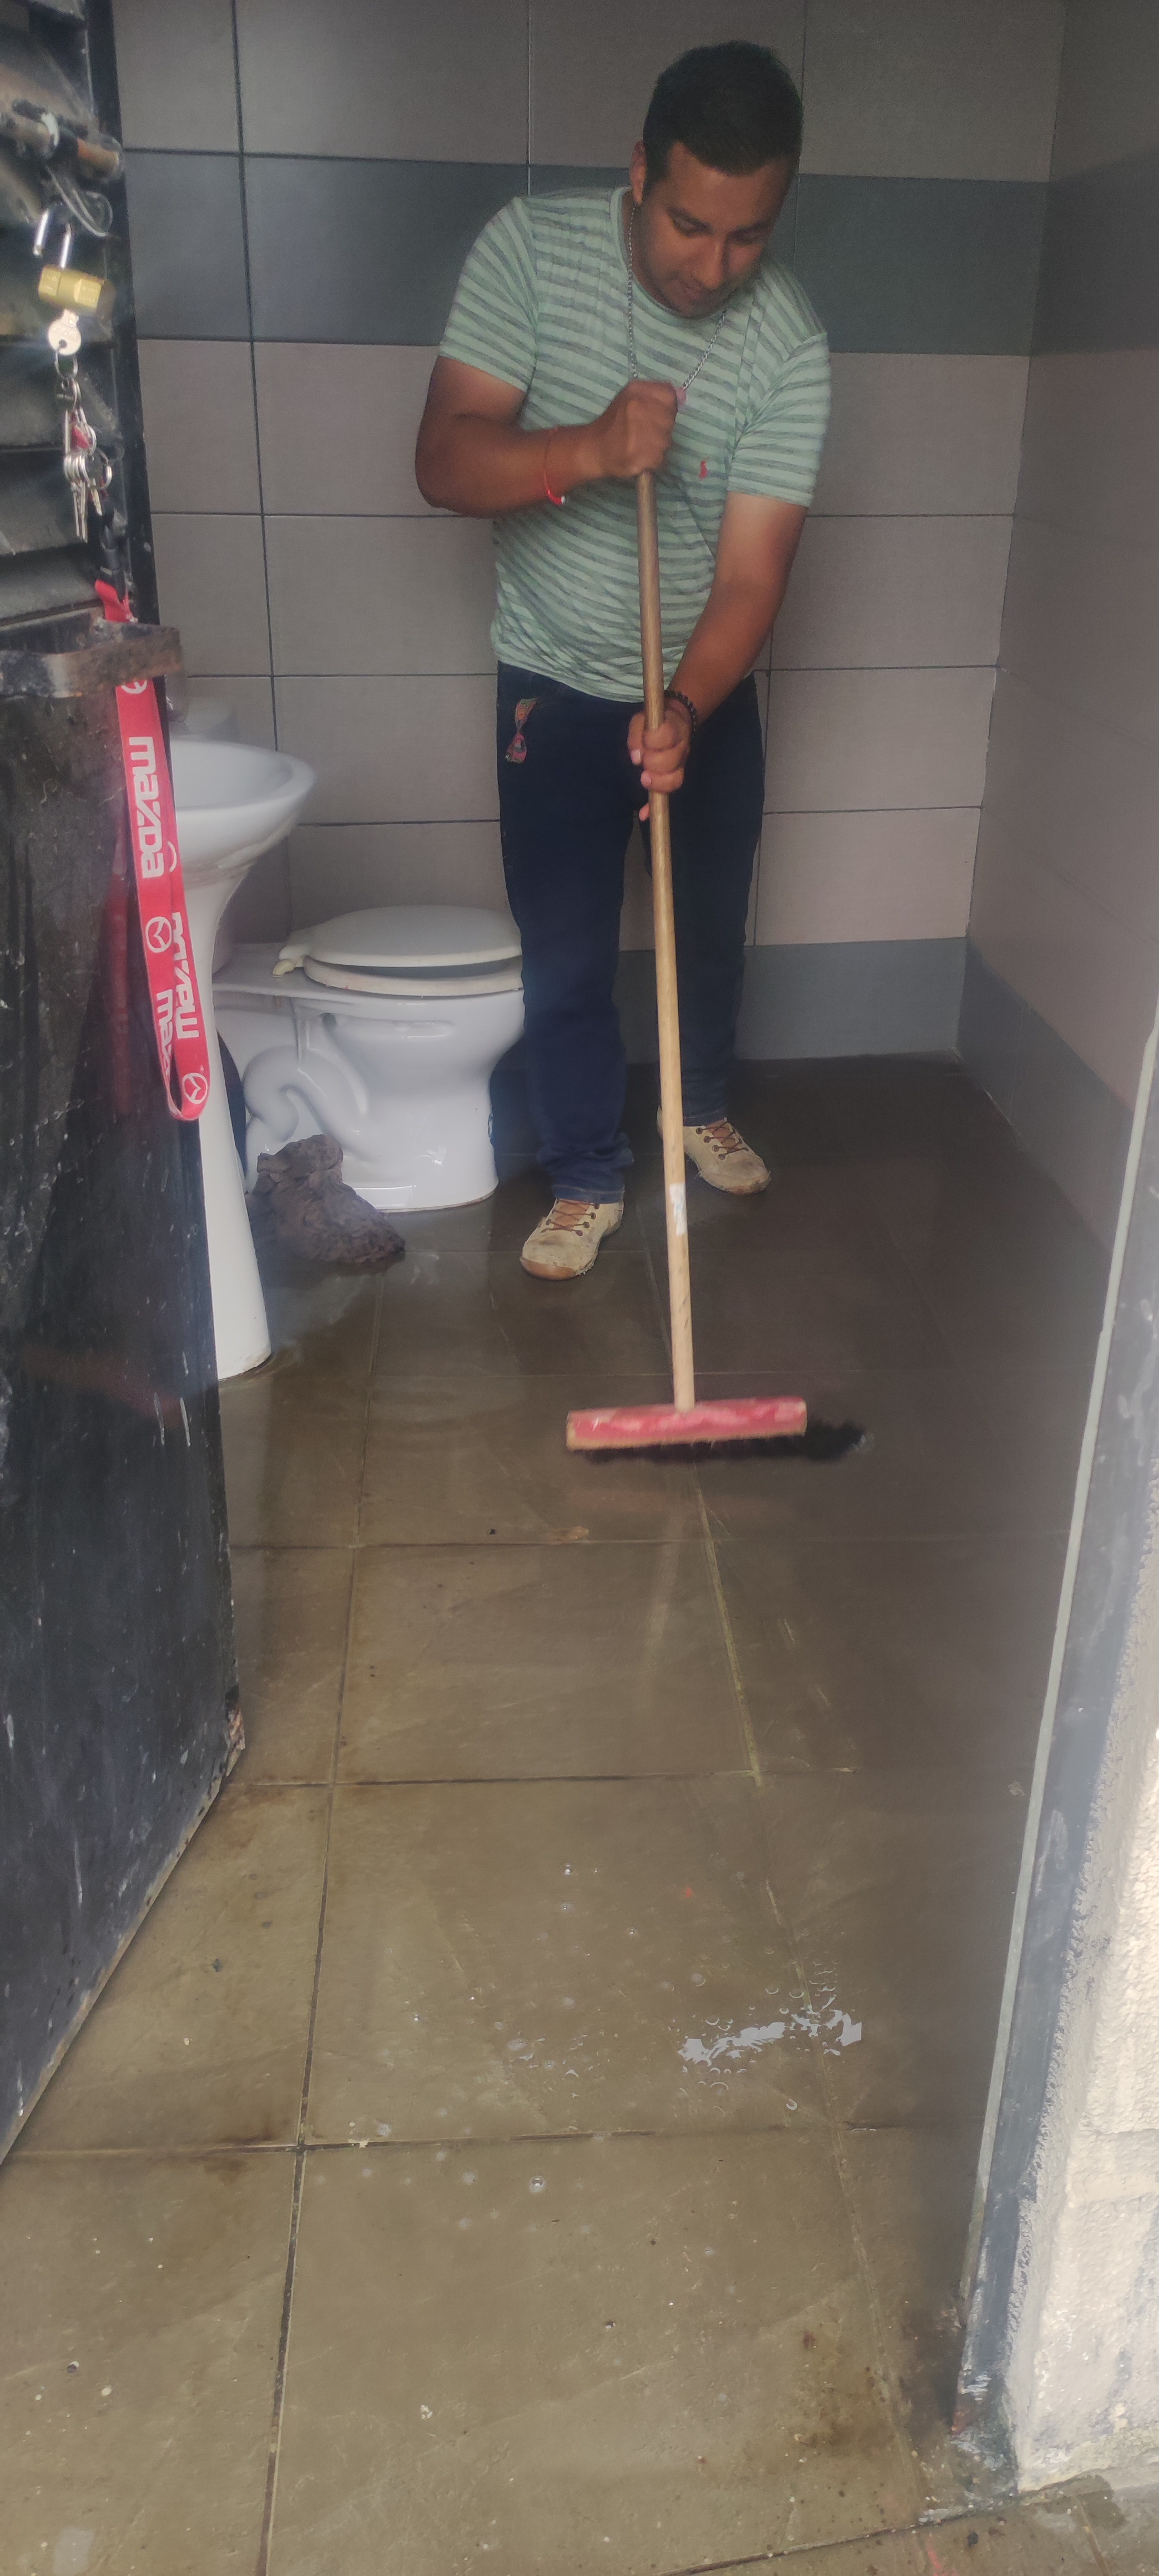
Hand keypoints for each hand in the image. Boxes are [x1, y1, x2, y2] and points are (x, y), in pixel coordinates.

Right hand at [589, 378, 677, 481]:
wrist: (594, 448)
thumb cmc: (615, 422)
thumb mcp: (631, 398)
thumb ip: (657, 395)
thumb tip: (682, 396)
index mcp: (637, 391)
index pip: (669, 397)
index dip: (666, 409)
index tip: (654, 416)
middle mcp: (638, 409)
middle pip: (669, 421)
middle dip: (661, 429)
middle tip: (644, 433)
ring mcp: (639, 434)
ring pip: (666, 442)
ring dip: (657, 446)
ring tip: (641, 445)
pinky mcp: (639, 456)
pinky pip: (659, 459)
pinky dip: (652, 461)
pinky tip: (639, 456)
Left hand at [628, 696, 692, 817]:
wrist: (675, 722)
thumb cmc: (655, 723)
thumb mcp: (642, 720)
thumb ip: (637, 735)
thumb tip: (636, 758)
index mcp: (674, 729)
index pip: (667, 736)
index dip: (654, 740)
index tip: (647, 740)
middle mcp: (681, 749)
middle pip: (672, 761)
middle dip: (654, 764)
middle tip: (645, 761)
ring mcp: (680, 765)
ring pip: (675, 780)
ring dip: (657, 783)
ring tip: (645, 778)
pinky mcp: (674, 777)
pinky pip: (667, 795)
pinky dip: (654, 806)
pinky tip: (643, 813)